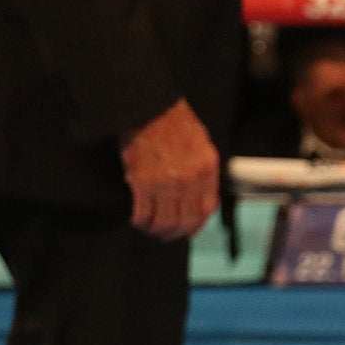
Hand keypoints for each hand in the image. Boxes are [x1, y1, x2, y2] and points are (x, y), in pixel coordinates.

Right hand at [119, 98, 219, 240]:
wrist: (152, 109)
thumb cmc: (177, 123)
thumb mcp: (202, 144)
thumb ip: (203, 171)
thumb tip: (201, 195)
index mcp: (207, 169)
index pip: (207, 210)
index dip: (197, 225)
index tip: (188, 231)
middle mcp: (189, 180)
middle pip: (184, 221)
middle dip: (175, 233)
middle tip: (165, 235)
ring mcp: (166, 183)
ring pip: (163, 222)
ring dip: (155, 230)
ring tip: (150, 228)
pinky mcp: (142, 182)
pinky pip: (143, 213)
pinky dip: (139, 221)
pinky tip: (137, 219)